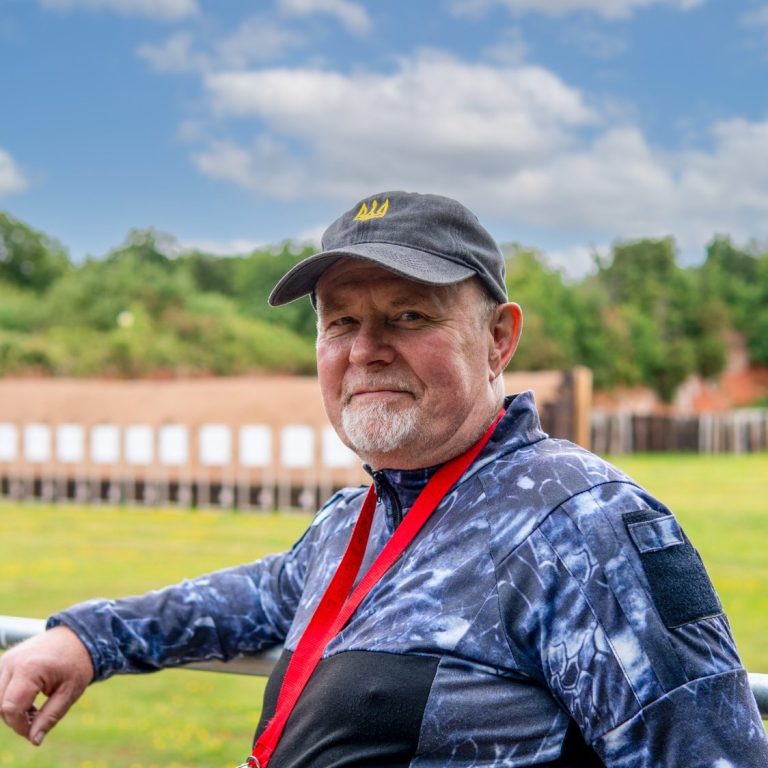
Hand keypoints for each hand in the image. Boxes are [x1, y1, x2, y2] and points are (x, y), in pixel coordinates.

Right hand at [0, 625, 93, 745]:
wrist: (77, 635)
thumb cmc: (77, 663)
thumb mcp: (70, 691)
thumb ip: (50, 717)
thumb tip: (34, 740)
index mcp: (29, 669)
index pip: (10, 708)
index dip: (20, 725)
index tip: (36, 729)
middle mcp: (12, 662)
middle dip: (15, 719)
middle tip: (38, 717)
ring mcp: (6, 660)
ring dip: (10, 709)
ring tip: (34, 707)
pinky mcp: (4, 661)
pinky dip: (8, 698)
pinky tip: (27, 699)